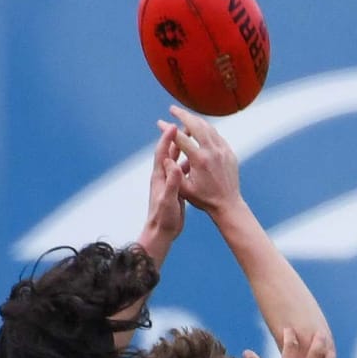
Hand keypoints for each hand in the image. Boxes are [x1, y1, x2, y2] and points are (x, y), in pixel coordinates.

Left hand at [139, 128, 187, 263]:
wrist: (162, 232)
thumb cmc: (163, 218)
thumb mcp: (169, 200)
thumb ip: (173, 183)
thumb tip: (175, 166)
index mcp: (159, 177)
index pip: (162, 153)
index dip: (168, 139)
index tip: (175, 125)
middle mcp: (163, 176)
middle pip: (169, 152)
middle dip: (176, 138)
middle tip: (185, 124)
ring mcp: (169, 182)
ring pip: (176, 160)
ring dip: (183, 148)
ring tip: (192, 137)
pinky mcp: (175, 188)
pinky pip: (182, 170)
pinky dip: (189, 162)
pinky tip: (197, 159)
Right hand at [168, 116, 246, 223]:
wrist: (228, 205)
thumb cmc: (203, 199)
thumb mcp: (184, 189)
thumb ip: (172, 171)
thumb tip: (164, 155)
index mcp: (199, 160)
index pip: (180, 138)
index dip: (167, 129)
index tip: (159, 123)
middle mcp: (212, 152)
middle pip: (196, 125)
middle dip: (182, 114)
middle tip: (172, 109)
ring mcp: (223, 150)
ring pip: (208, 127)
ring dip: (195, 119)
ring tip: (185, 116)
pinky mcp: (229, 152)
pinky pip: (217, 135)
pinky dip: (207, 129)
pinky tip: (200, 129)